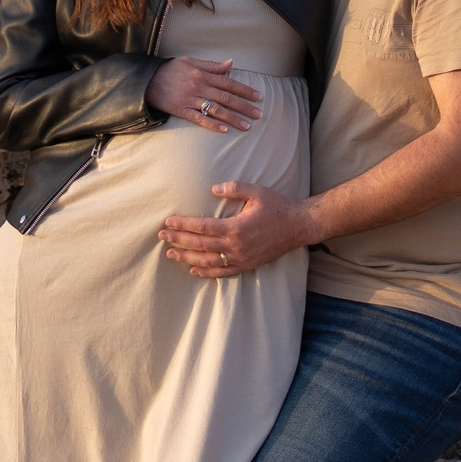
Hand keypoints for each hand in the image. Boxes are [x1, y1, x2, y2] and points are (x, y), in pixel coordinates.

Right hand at [147, 58, 261, 131]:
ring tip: (247, 126)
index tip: (258, 96)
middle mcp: (199, 87)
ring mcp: (191, 100)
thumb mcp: (190, 61)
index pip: (229, 83)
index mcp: (203, 74)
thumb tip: (230, 63)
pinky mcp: (182, 111)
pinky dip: (212, 124)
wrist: (147, 80)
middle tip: (259, 114)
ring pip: (216, 110)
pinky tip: (224, 130)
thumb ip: (211, 64)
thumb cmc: (170, 70)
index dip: (244, 90)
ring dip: (233, 118)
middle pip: (226, 98)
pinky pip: (199, 119)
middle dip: (244, 106)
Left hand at [159, 180, 317, 277]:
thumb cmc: (277, 206)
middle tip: (162, 236)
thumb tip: (213, 189)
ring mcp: (241, 258)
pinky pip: (223, 272)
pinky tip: (192, 270)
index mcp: (236, 227)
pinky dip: (206, 273)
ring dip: (187, 258)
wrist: (298, 226)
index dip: (183, 225)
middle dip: (179, 240)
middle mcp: (236, 246)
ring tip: (171, 254)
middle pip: (200, 245)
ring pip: (208, 261)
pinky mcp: (247, 265)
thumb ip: (234, 189)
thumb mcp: (257, 191)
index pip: (202, 227)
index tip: (168, 222)